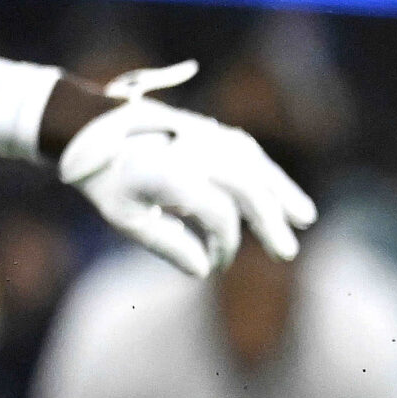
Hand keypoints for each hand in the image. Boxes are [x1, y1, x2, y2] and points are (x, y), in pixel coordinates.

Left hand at [58, 70, 316, 275]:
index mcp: (162, 172)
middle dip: (269, 221)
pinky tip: (284, 195)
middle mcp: (187, 148)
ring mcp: (200, 134)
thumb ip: (167, 244)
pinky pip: (248, 150)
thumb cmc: (107, 181)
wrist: (91, 129)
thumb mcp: (126, 218)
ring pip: (252, 163)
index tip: (216, 264)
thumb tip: (203, 269)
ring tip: (305, 219)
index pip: (216, 211)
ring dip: (281, 193)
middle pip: (244, 185)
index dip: (224, 244)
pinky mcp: (208, 128)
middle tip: (286, 253)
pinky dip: (269, 172)